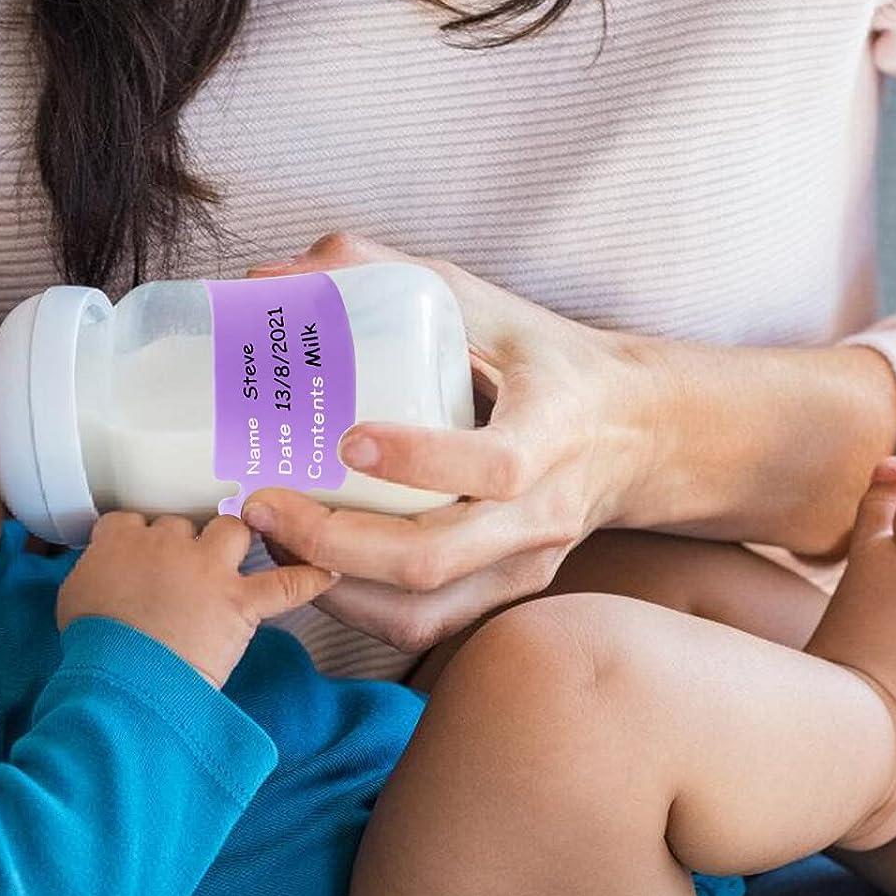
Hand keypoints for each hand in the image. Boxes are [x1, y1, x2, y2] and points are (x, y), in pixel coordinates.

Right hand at [57, 511, 338, 685]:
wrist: (123, 678)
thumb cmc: (93, 645)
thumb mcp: (74, 597)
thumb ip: (93, 573)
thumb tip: (103, 575)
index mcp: (121, 539)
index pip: (133, 520)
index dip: (141, 537)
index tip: (142, 554)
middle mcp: (167, 543)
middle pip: (184, 523)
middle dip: (187, 543)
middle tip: (185, 569)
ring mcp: (208, 569)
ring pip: (233, 530)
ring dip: (237, 542)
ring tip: (240, 555)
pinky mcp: (240, 602)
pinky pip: (287, 584)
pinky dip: (310, 579)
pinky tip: (329, 571)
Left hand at [239, 232, 657, 650]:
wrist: (633, 431)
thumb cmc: (542, 359)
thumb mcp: (480, 300)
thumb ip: (380, 271)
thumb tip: (268, 277)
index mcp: (552, 430)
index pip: (496, 466)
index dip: (419, 460)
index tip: (348, 439)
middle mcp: (542, 512)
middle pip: (433, 557)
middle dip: (331, 541)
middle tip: (262, 504)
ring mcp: (524, 564)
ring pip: (419, 608)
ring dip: (331, 583)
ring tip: (272, 536)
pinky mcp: (503, 592)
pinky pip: (422, 624)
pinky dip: (354, 607)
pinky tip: (310, 565)